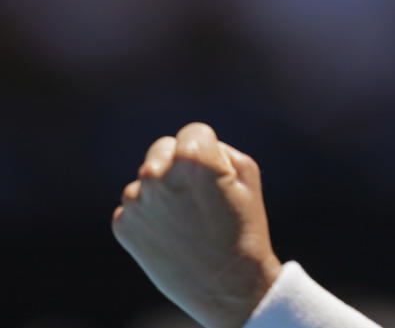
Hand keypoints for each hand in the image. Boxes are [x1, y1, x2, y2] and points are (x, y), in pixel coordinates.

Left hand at [112, 123, 282, 327]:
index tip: (216, 173)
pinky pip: (136, 205)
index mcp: (192, 158)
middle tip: (199, 194)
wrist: (228, 286)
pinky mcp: (123, 225)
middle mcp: (156, 174)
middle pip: (164, 148)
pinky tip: (172, 234)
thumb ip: (217, 149)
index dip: (209, 150)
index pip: (194, 131)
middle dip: (179, 163)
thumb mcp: (247, 175)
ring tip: (187, 219)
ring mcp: (136, 201)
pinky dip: (151, 215)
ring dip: (163, 190)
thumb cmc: (244, 226)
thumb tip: (189, 147)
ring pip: (148, 178)